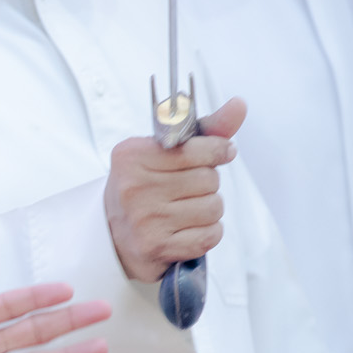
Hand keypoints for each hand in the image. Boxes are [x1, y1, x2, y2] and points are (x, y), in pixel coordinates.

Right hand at [105, 97, 245, 282]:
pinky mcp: (157, 247)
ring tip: (187, 210)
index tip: (221, 152)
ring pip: (214, 207)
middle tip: (188, 188)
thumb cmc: (145, 186)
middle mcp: (135, 187)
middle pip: (209, 180)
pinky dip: (208, 232)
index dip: (217, 151)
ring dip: (208, 209)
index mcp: (132, 156)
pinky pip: (211, 235)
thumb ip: (204, 129)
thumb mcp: (163, 152)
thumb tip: (239, 105)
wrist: (113, 235)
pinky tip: (189, 229)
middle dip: (207, 184)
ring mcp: (145, 220)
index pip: (199, 149)